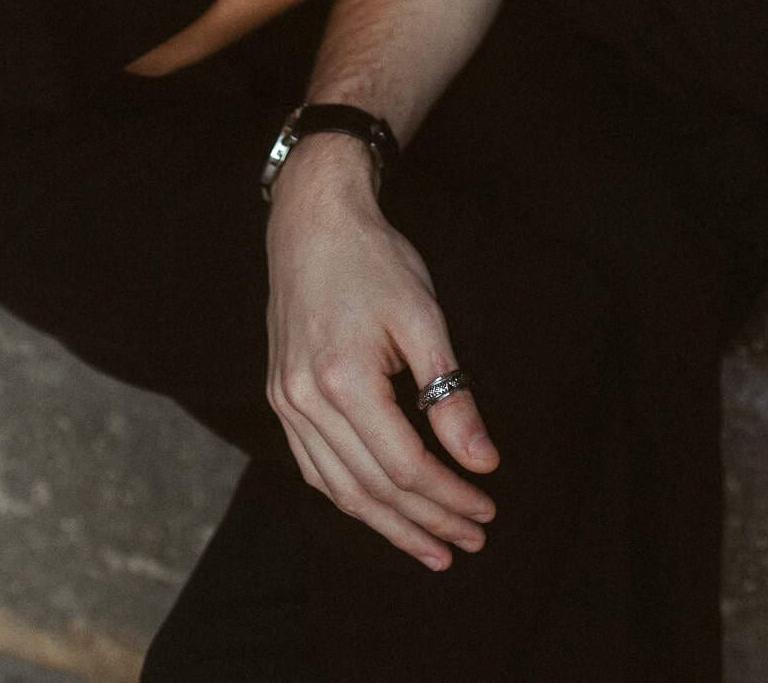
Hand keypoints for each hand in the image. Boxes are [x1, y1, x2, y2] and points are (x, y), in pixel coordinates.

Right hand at [265, 138, 499, 571]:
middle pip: (372, 488)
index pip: (404, 466)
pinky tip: (379, 512)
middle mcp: (305, 400)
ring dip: (388, 525)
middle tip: (469, 543)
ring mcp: (286, 402)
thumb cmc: (373, 259)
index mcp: (342, 380)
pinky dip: (349, 498)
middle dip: (426, 522)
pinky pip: (313, 467)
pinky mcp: (281, 396)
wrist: (312, 220)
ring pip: (339, 489)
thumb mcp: (423, 316)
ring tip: (432, 548)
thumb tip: (481, 461)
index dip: (448, 497)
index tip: (487, 511)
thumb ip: (450, 394)